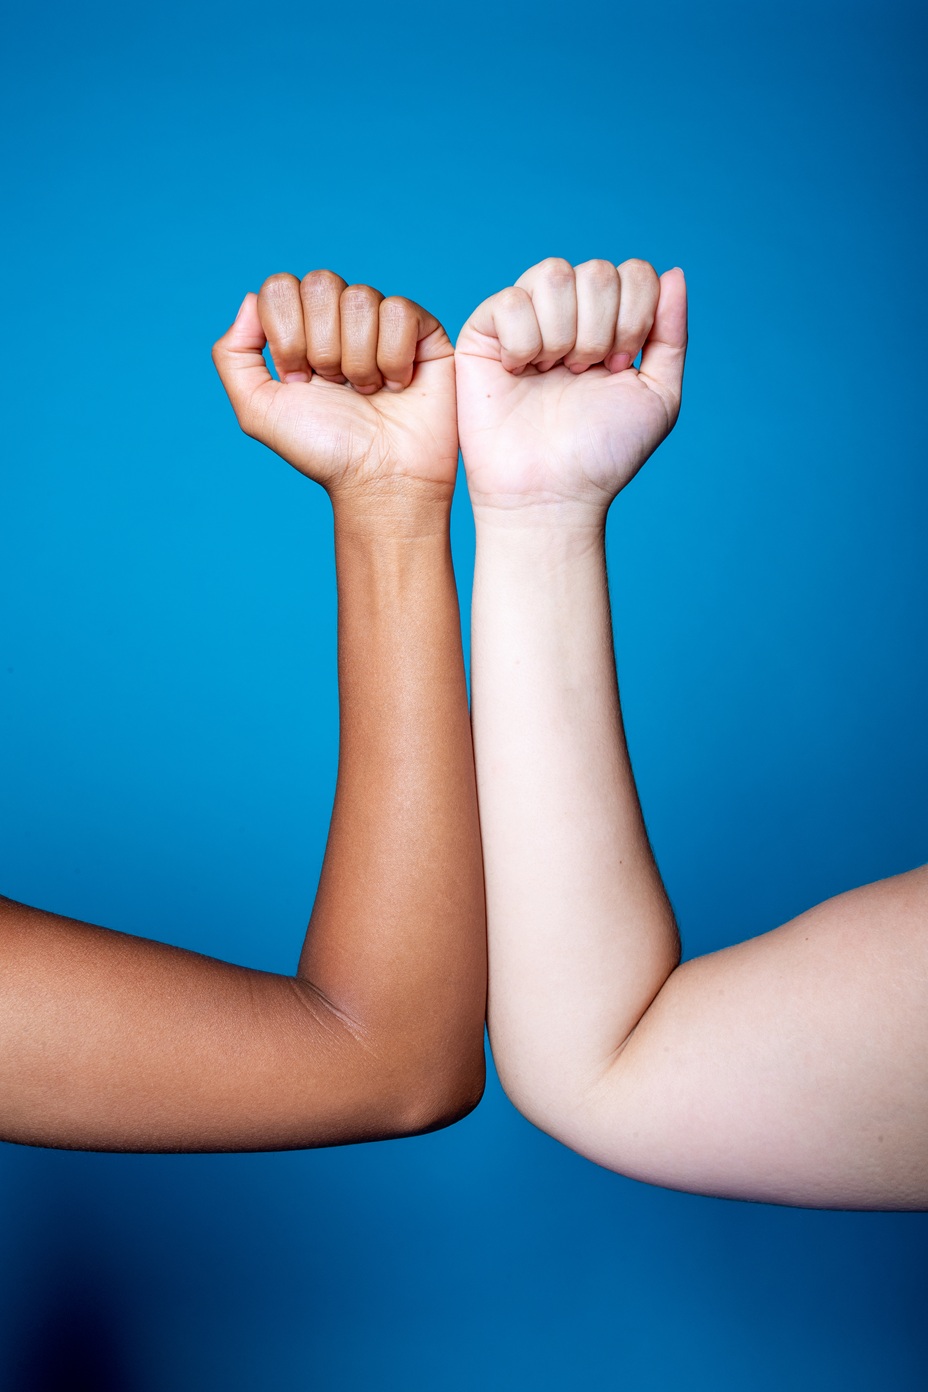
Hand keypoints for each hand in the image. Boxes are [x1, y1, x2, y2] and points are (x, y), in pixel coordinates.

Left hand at [212, 272, 457, 501]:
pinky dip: (392, 357)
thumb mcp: (257, 410)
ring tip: (367, 392)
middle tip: (335, 387)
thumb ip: (233, 355)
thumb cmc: (324, 450)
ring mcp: (383, 322)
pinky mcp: (423, 331)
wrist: (379, 479)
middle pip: (320, 282)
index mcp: (301, 329)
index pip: (280, 287)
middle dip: (321, 346)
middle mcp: (341, 319)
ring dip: (357, 359)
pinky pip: (398, 311)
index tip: (300, 380)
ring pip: (359, 298)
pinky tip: (396, 385)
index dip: (287, 334)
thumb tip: (250, 300)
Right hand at [455, 257, 686, 518]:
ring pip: (553, 274)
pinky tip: (519, 372)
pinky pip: (510, 301)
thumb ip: (671, 333)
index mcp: (609, 322)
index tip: (619, 368)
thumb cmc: (602, 454)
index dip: (635, 316)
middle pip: (597, 272)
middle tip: (585, 375)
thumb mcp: (658, 395)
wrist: (553, 492)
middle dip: (600, 330)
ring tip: (553, 373)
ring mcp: (526, 319)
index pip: (633, 273)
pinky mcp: (483, 332)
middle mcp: (569, 313)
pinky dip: (523, 341)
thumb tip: (674, 272)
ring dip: (564, 333)